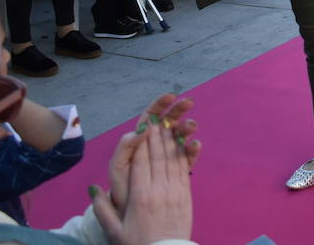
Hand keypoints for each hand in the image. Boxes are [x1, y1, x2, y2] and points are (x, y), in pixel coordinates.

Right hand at [91, 111, 193, 244]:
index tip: (141, 125)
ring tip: (168, 122)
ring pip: (172, 159)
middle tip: (155, 116)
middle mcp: (158, 190)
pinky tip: (181, 142)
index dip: (141, 142)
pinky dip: (182, 153)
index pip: (140, 162)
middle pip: (157, 156)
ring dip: (169, 139)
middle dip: (155, 134)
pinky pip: (184, 169)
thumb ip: (102, 210)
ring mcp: (174, 192)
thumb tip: (93, 189)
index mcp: (140, 197)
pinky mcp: (186, 195)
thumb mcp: (114, 232)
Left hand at [108, 94, 200, 212]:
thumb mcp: (118, 167)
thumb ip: (126, 146)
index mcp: (139, 143)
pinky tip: (196, 145)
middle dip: (178, 110)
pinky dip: (192, 149)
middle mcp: (154, 148)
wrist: (131, 217)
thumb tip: (142, 129)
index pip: (149, 118)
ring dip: (187, 128)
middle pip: (167, 123)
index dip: (159, 105)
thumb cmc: (122, 192)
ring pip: (179, 137)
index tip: (171, 96)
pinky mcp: (178, 171)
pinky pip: (187, 156)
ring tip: (192, 125)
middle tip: (189, 102)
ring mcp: (167, 159)